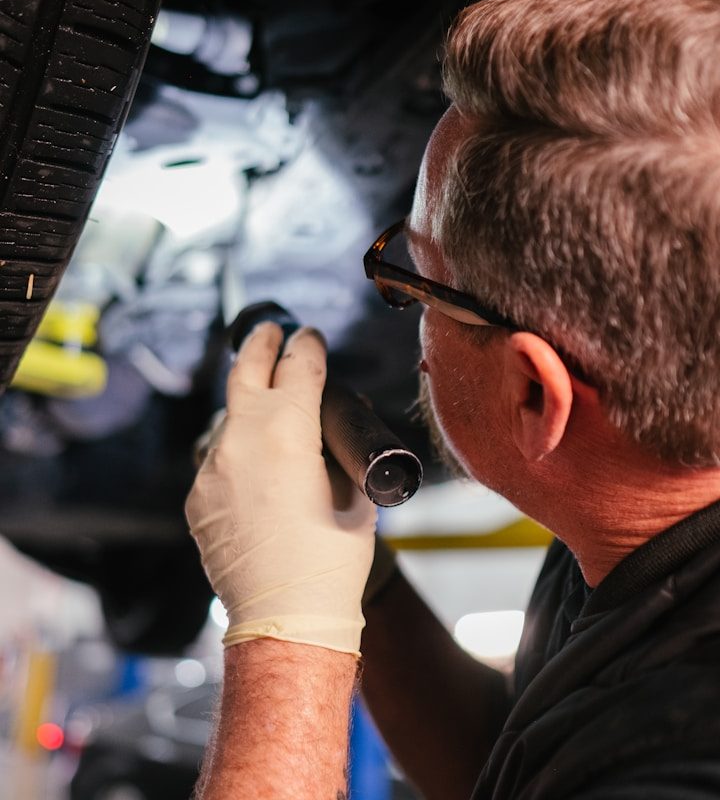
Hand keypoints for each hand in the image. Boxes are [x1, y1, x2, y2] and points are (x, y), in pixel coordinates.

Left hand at [185, 321, 376, 655]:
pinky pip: (218, 460)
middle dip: (261, 346)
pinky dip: (237, 455)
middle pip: (246, 373)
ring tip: (269, 412)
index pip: (297, 368)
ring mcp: (212, 469)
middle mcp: (241, 442)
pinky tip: (257, 472)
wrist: (285, 616)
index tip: (309, 337)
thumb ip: (341, 453)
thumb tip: (336, 431)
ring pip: (229, 421)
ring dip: (249, 409)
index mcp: (287, 433)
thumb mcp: (355, 495)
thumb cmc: (330, 561)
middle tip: (270, 331)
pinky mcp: (197, 497)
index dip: (307, 347)